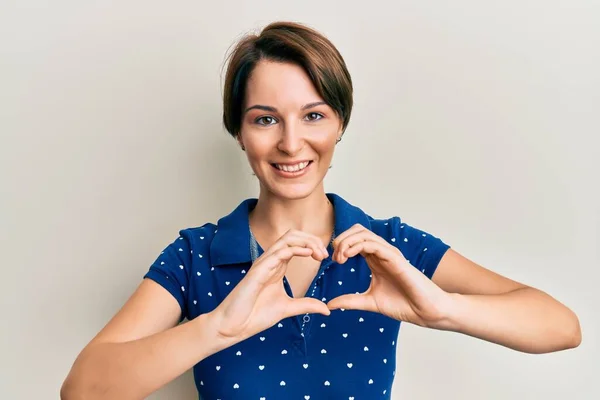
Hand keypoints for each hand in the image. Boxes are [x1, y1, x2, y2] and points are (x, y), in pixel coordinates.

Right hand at [211, 229, 330, 340]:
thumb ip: (306, 305)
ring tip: (319, 254)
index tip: (325, 257)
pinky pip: (278, 252)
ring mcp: (264, 264)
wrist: (233, 326)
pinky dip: (296, 249)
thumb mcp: (287, 309)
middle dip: (312, 239)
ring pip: (287, 239)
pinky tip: (309, 254)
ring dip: (307, 242)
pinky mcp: (258, 271)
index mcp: (277, 266)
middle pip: (293, 235)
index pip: (296, 243)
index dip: (313, 245)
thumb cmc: (254, 315)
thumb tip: (327, 309)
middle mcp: (270, 261)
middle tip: (324, 254)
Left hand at [327, 224, 450, 327]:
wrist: (424, 312)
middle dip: (341, 239)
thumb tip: (330, 304)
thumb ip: (350, 301)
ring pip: (364, 234)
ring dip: (347, 242)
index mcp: (375, 259)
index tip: (332, 261)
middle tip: (334, 257)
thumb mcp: (369, 302)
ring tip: (340, 257)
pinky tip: (348, 256)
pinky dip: (358, 245)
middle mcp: (381, 253)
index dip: (340, 246)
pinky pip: (374, 244)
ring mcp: (389, 254)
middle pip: (357, 231)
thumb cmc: (403, 304)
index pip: (354, 240)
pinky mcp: (395, 258)